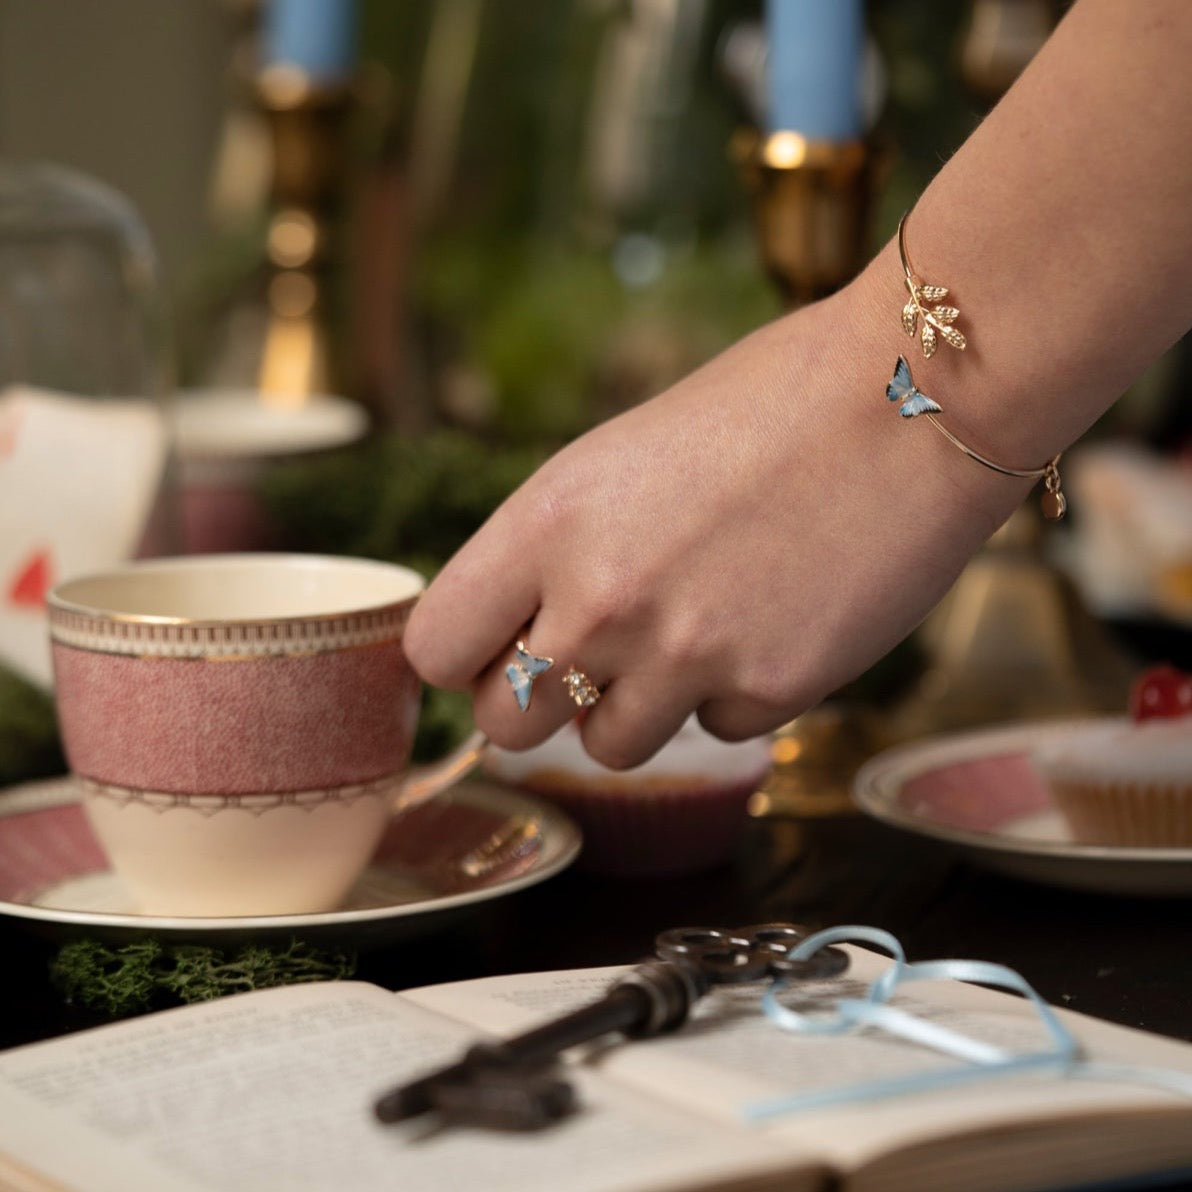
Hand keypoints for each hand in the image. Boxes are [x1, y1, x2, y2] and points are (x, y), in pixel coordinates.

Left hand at [404, 280, 1027, 767]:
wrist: (915, 398)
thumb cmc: (768, 405)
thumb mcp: (621, 461)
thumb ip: (557, 552)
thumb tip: (523, 628)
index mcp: (547, 523)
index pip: (435, 648)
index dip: (464, 655)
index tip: (496, 648)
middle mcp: (598, 604)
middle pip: (503, 726)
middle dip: (539, 702)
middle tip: (592, 659)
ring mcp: (683, 658)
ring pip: (605, 749)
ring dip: (638, 708)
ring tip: (698, 628)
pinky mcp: (767, 694)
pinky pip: (712, 731)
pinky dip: (731, 695)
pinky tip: (774, 621)